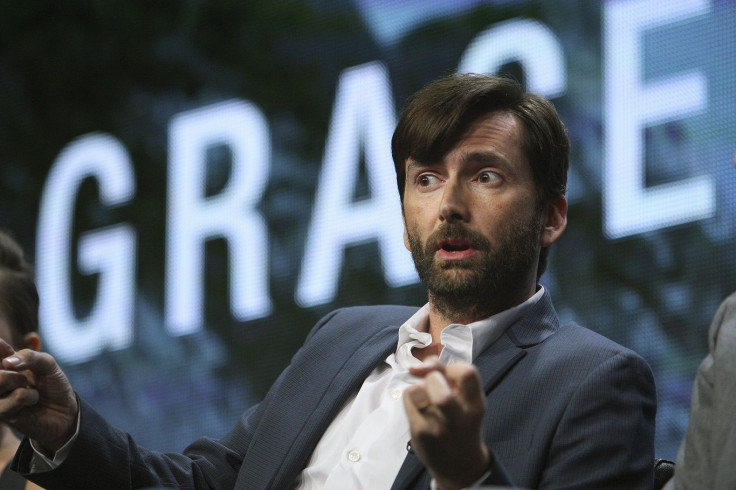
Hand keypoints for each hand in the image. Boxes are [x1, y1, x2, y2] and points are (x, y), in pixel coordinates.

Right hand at [0, 339, 78, 454]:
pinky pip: (14, 397)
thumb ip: (29, 356)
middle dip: (15, 368)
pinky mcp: (2, 414)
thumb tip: (7, 362)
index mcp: (6, 363)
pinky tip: (30, 401)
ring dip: (19, 382)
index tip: (4, 346)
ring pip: (0, 379)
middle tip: (24, 380)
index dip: (1, 346)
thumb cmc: (53, 385)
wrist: (64, 411)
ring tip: (29, 390)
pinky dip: (27, 397)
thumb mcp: (47, 364)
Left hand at [403, 357, 490, 489]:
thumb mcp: (466, 400)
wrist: (458, 466)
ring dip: (420, 389)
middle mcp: (459, 416)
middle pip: (435, 380)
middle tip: (434, 387)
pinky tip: (419, 411)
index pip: (467, 372)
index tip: (447, 376)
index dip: (451, 367)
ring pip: (417, 387)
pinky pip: (408, 397)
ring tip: (428, 403)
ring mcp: (438, 425)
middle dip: (431, 377)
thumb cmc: (461, 423)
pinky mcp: (420, 431)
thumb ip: (447, 376)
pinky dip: (411, 399)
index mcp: (476, 404)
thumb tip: (417, 366)